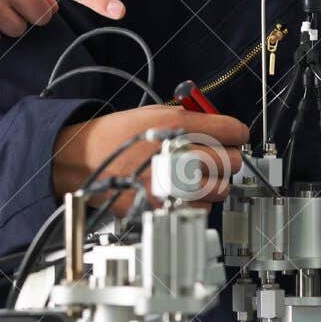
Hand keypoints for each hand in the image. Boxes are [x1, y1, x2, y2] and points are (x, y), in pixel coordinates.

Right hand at [51, 105, 250, 212]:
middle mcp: (179, 153)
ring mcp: (174, 183)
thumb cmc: (115, 137)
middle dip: (226, 158)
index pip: (233, 130)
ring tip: (198, 177)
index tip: (234, 137)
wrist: (83, 161)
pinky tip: (182, 192)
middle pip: (232, 161)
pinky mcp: (166, 206)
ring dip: (215, 183)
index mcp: (178, 124)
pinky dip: (197, 202)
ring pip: (222, 188)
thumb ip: (191, 119)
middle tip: (215, 158)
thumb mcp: (154, 113)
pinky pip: (202, 208)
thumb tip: (221, 128)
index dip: (236, 134)